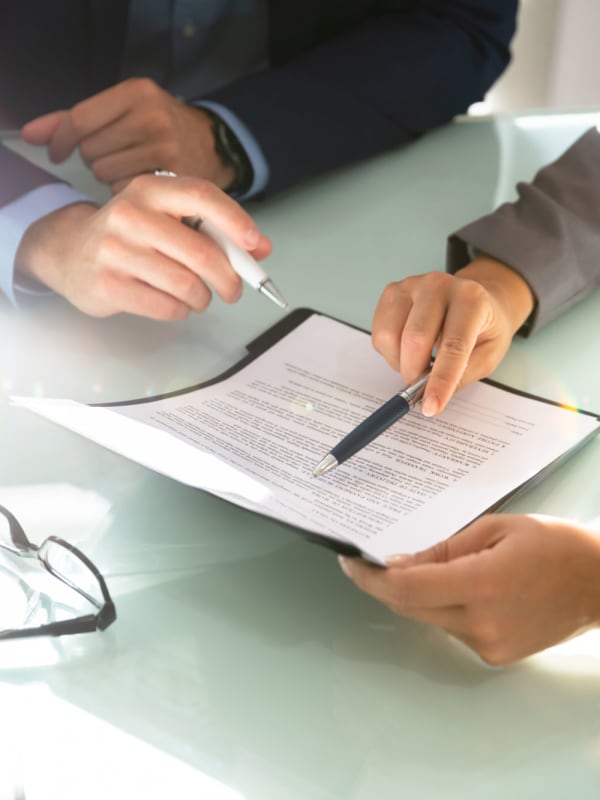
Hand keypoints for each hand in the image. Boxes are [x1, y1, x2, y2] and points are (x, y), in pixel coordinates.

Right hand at [15, 175, 271, 318]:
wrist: (68, 250)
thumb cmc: (130, 235)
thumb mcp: (168, 219)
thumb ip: (215, 230)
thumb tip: (262, 248)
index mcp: (150, 189)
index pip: (202, 196)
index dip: (235, 221)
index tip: (254, 244)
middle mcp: (130, 214)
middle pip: (201, 253)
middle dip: (229, 279)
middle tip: (234, 290)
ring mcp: (115, 250)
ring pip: (187, 285)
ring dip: (203, 298)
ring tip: (199, 297)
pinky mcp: (108, 285)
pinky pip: (166, 307)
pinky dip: (180, 311)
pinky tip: (174, 303)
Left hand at [21, 78, 234, 193]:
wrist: (212, 146)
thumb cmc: (158, 129)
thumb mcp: (122, 110)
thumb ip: (73, 120)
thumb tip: (31, 135)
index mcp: (136, 92)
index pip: (80, 119)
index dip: (61, 140)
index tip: (58, 153)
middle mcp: (152, 116)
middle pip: (91, 150)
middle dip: (94, 158)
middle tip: (114, 157)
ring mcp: (165, 147)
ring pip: (105, 173)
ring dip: (109, 176)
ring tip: (128, 170)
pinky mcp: (173, 176)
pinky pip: (126, 190)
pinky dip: (127, 191)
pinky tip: (141, 183)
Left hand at [339, 514, 599, 664]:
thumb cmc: (552, 545)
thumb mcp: (496, 529)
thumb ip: (444, 549)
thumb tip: (400, 563)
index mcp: (482, 584)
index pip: (407, 588)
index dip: (371, 578)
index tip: (350, 563)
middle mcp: (481, 623)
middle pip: (411, 606)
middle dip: (387, 584)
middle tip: (372, 561)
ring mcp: (489, 645)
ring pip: (431, 618)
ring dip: (419, 595)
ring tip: (432, 567)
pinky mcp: (496, 656)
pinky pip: (452, 629)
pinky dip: (445, 608)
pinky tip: (461, 587)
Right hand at [371, 257, 534, 415]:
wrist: (477, 296)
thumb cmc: (483, 327)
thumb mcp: (488, 355)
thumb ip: (461, 375)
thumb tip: (428, 393)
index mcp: (471, 299)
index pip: (453, 346)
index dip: (440, 381)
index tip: (431, 408)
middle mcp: (439, 285)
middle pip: (414, 339)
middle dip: (413, 373)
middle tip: (420, 388)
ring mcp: (412, 285)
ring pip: (390, 337)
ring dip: (399, 362)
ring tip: (417, 363)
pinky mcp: (392, 292)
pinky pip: (379, 332)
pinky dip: (389, 352)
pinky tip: (406, 349)